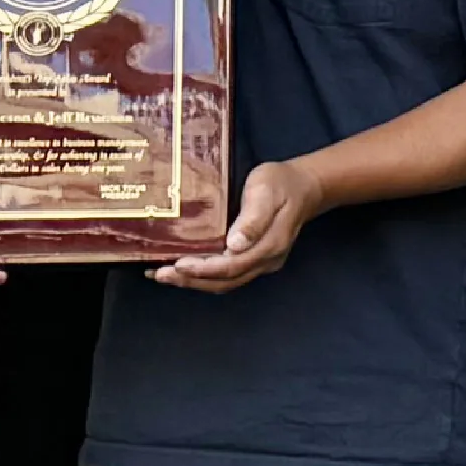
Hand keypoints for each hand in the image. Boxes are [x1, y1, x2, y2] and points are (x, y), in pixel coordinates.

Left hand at [149, 157, 319, 292]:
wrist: (305, 186)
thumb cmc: (281, 183)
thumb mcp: (266, 192)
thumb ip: (253, 219)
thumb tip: (234, 245)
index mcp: (269, 245)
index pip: (232, 266)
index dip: (203, 269)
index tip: (178, 265)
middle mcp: (266, 260)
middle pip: (226, 281)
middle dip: (192, 281)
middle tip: (160, 275)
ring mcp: (262, 262)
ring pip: (226, 282)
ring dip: (195, 282)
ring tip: (165, 276)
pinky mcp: (255, 259)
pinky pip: (229, 274)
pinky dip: (205, 276)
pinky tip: (186, 269)